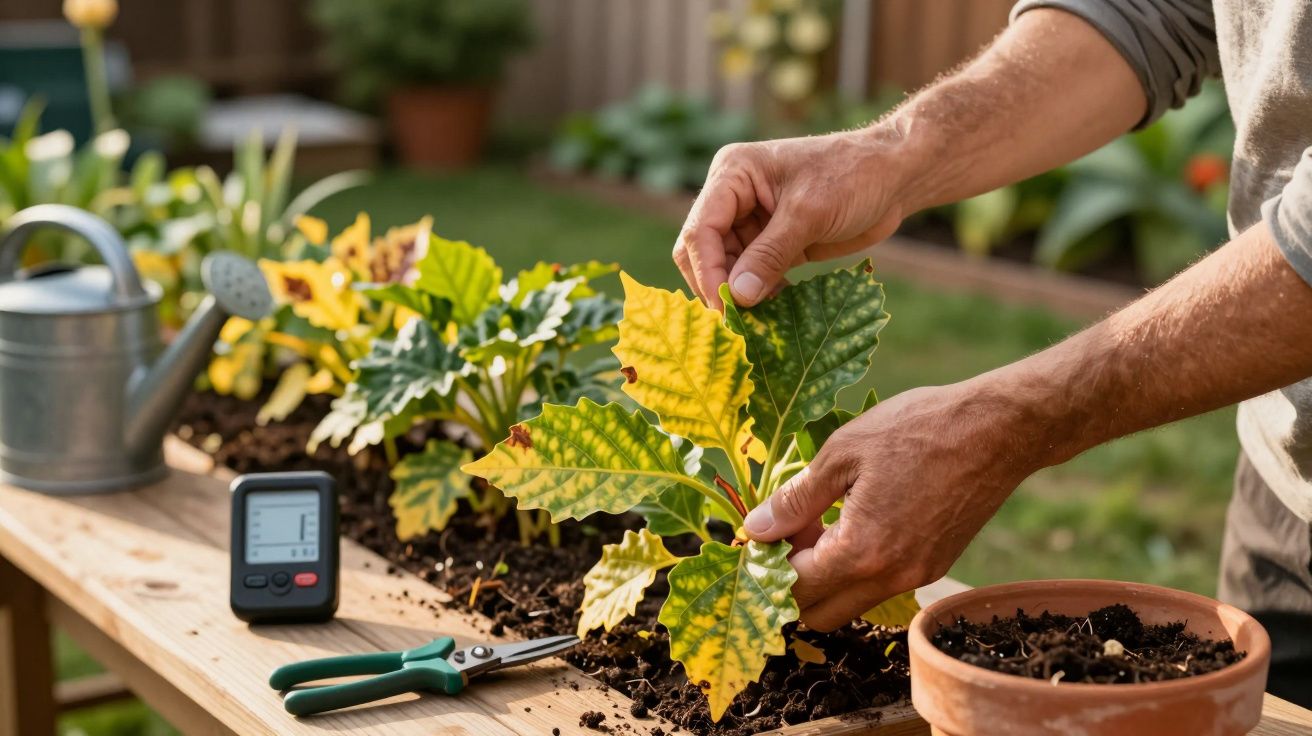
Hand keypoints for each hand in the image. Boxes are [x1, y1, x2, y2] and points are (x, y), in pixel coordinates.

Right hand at [673, 127, 911, 308]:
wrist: (896, 175)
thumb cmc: (854, 176)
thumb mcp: (810, 214)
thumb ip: (770, 255)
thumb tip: (738, 297)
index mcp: (732, 174)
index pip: (702, 230)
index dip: (708, 272)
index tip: (726, 309)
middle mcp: (733, 197)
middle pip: (704, 251)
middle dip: (717, 286)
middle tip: (735, 324)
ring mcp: (751, 221)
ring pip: (726, 268)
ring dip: (738, 295)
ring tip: (756, 324)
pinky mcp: (772, 243)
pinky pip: (752, 275)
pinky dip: (758, 294)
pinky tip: (773, 312)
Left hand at [742, 383, 1039, 630]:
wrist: (999, 429)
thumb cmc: (919, 429)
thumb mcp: (843, 453)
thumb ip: (796, 499)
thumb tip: (756, 528)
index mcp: (862, 552)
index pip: (794, 587)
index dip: (766, 563)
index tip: (761, 531)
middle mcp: (891, 578)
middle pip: (819, 613)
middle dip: (792, 584)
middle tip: (787, 534)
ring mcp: (918, 576)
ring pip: (852, 602)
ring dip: (825, 577)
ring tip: (821, 522)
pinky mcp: (936, 565)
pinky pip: (881, 585)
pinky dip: (858, 567)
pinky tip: (856, 520)